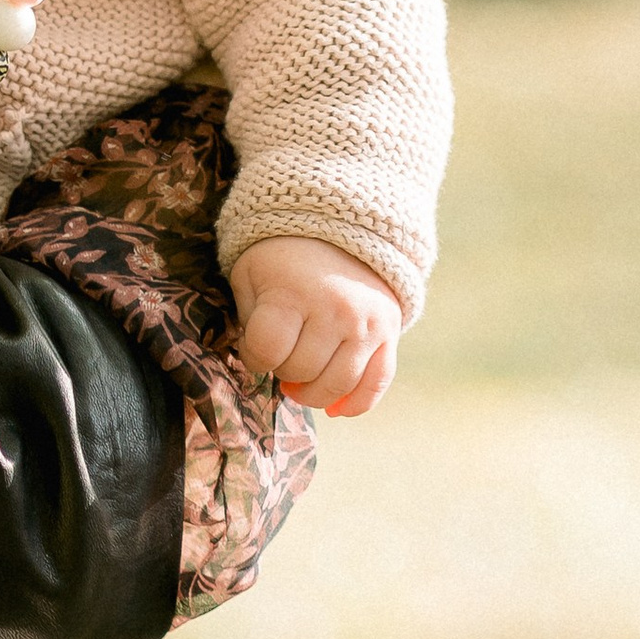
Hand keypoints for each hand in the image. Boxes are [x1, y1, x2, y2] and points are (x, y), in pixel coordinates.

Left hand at [229, 234, 400, 416]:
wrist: (337, 229)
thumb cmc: (281, 260)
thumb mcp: (250, 277)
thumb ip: (251, 321)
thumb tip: (265, 367)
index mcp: (293, 293)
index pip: (267, 351)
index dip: (254, 357)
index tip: (256, 346)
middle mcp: (335, 309)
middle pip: (302, 371)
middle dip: (283, 370)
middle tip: (282, 353)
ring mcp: (367, 324)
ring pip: (338, 385)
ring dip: (313, 393)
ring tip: (300, 381)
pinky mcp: (389, 333)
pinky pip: (377, 383)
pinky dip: (356, 404)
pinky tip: (336, 409)